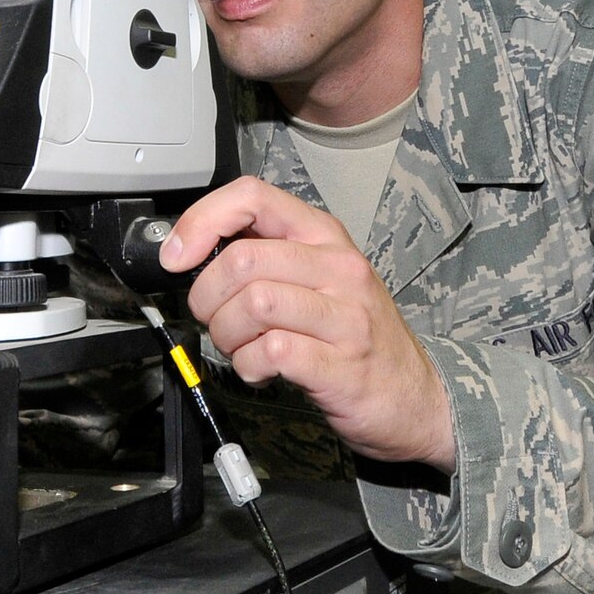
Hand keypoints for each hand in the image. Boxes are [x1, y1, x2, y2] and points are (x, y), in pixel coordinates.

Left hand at [160, 177, 456, 471]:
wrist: (415, 396)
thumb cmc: (352, 334)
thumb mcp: (315, 276)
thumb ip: (264, 255)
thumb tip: (190, 248)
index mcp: (323, 235)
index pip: (252, 196)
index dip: (201, 220)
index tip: (178, 256)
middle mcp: (339, 267)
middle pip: (242, 260)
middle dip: (206, 296)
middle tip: (212, 318)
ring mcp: (346, 316)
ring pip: (253, 304)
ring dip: (226, 332)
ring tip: (239, 345)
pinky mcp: (343, 365)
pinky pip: (272, 352)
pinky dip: (249, 364)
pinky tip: (260, 369)